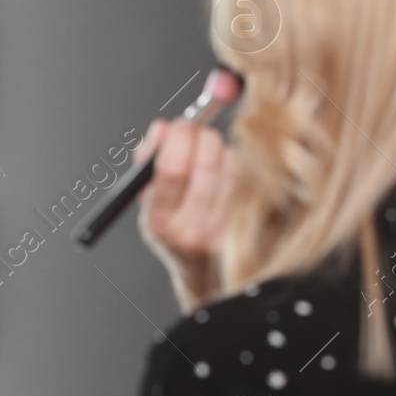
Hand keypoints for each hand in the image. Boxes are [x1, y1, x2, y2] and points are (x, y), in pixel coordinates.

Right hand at [135, 117, 237, 311]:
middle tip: (195, 131)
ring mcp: (224, 230)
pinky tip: (226, 168)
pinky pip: (247, 177)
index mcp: (160, 223)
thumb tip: (162, 128)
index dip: (177, 139)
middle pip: (205, 163)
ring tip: (209, 154)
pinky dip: (236, 162)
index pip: (171, 170)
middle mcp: (192, 231)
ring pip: (230, 166)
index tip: (178, 125)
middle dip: (201, 136)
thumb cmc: (175, 228)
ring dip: (220, 147)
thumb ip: (148, 162)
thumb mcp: (150, 202)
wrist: (204, 271)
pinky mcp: (247, 226)